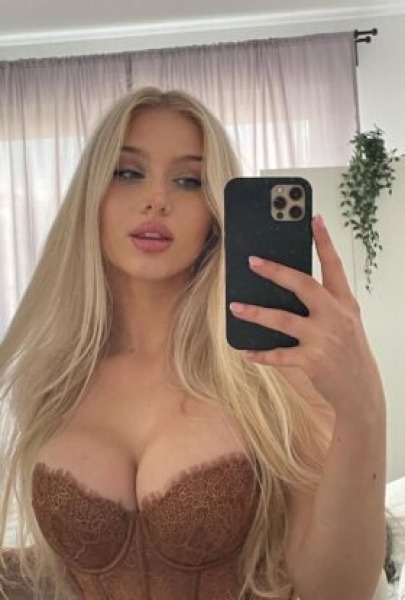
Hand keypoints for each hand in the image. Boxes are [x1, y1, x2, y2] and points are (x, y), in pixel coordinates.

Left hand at [229, 215, 384, 419]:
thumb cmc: (349, 350)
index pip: (334, 266)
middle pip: (304, 286)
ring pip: (283, 320)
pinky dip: (261, 354)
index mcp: (344, 303)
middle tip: (253, 261)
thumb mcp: (345, 321)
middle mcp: (335, 316)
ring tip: (235, 307)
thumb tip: (288, 286)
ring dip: (256, 313)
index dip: (324, 242)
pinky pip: (279, 355)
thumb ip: (324, 303)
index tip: (313, 218)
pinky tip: (246, 351)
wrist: (360, 390)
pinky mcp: (312, 361)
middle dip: (276, 272)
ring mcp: (324, 339)